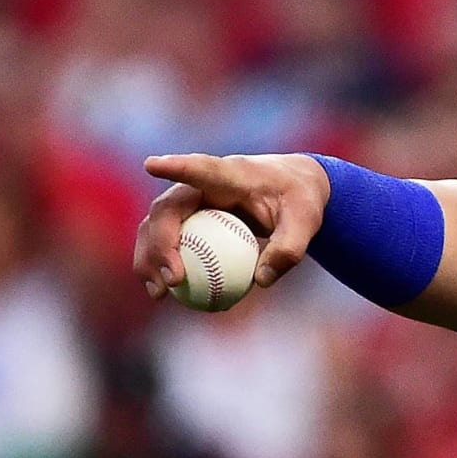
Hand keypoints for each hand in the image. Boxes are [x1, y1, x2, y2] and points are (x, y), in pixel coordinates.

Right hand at [133, 153, 330, 300]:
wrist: (293, 188)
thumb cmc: (299, 198)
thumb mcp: (307, 221)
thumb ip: (289, 248)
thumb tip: (261, 280)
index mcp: (232, 173)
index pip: (201, 168)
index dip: (176, 166)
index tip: (152, 164)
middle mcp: (201, 185)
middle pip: (167, 208)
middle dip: (161, 242)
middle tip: (174, 279)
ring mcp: (190, 202)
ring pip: (156, 226)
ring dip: (149, 258)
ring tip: (159, 293)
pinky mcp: (188, 219)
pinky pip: (166, 242)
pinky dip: (160, 265)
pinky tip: (164, 293)